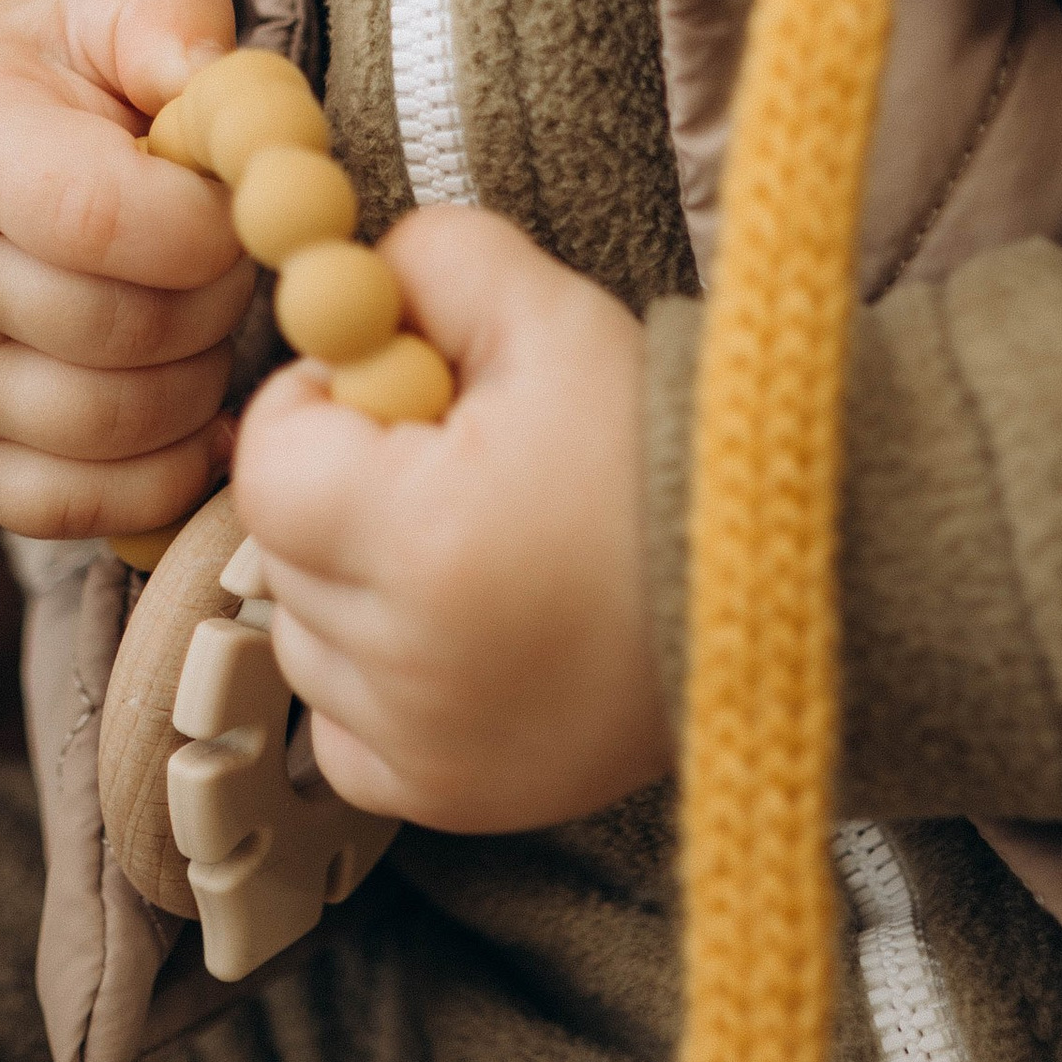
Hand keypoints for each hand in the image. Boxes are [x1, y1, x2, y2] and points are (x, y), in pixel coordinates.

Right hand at [0, 0, 255, 536]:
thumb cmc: (1, 98)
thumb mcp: (77, 22)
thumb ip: (171, 19)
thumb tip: (248, 106)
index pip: (106, 217)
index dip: (212, 220)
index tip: (235, 194)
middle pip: (133, 330)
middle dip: (221, 293)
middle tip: (221, 252)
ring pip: (122, 426)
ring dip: (203, 379)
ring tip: (191, 315)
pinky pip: (88, 508)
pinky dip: (169, 468)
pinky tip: (186, 407)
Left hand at [235, 209, 670, 832]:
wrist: (793, 579)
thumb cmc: (673, 445)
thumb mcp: (555, 314)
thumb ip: (435, 263)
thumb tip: (347, 280)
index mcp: (419, 539)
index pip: (268, 464)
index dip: (316, 408)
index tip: (390, 392)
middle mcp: (407, 665)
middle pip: (283, 551)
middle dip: (343, 489)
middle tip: (451, 461)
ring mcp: (424, 746)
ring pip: (306, 640)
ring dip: (353, 585)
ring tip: (471, 543)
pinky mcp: (449, 799)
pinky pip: (342, 731)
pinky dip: (376, 681)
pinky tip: (462, 629)